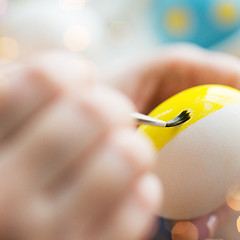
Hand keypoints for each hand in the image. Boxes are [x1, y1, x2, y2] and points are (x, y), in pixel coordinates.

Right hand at [0, 52, 161, 239]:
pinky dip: (142, 189)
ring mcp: (47, 234)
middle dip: (111, 106)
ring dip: (133, 147)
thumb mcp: (2, 134)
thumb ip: (22, 98)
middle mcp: (5, 197)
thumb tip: (80, 74)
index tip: (79, 80)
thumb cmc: (11, 181)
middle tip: (108, 117)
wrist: (19, 238)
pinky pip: (141, 204)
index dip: (70, 72)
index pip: (43, 80)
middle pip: (93, 112)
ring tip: (121, 152)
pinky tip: (127, 190)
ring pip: (126, 156)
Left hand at [109, 44, 239, 238]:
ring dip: (227, 198)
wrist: (82, 121)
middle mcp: (203, 106)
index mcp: (191, 74)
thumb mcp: (114, 89)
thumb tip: (164, 140)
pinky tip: (189, 227)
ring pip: (231, 166)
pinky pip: (207, 186)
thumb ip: (142, 103)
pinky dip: (203, 209)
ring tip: (205, 225)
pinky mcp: (191, 164)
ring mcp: (200, 138)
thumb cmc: (96, 97)